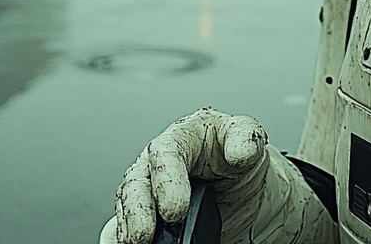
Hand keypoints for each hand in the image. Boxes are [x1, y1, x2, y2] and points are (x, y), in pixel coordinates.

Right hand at [105, 107, 335, 243]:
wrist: (247, 193)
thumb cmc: (241, 162)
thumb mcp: (250, 143)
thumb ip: (247, 140)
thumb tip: (240, 152)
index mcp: (182, 138)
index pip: (165, 152)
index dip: (166, 181)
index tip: (175, 210)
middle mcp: (159, 163)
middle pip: (137, 181)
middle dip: (137, 210)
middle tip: (143, 235)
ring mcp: (151, 190)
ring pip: (128, 203)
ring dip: (127, 224)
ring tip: (134, 242)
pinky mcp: (148, 215)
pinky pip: (125, 222)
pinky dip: (120, 234)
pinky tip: (121, 243)